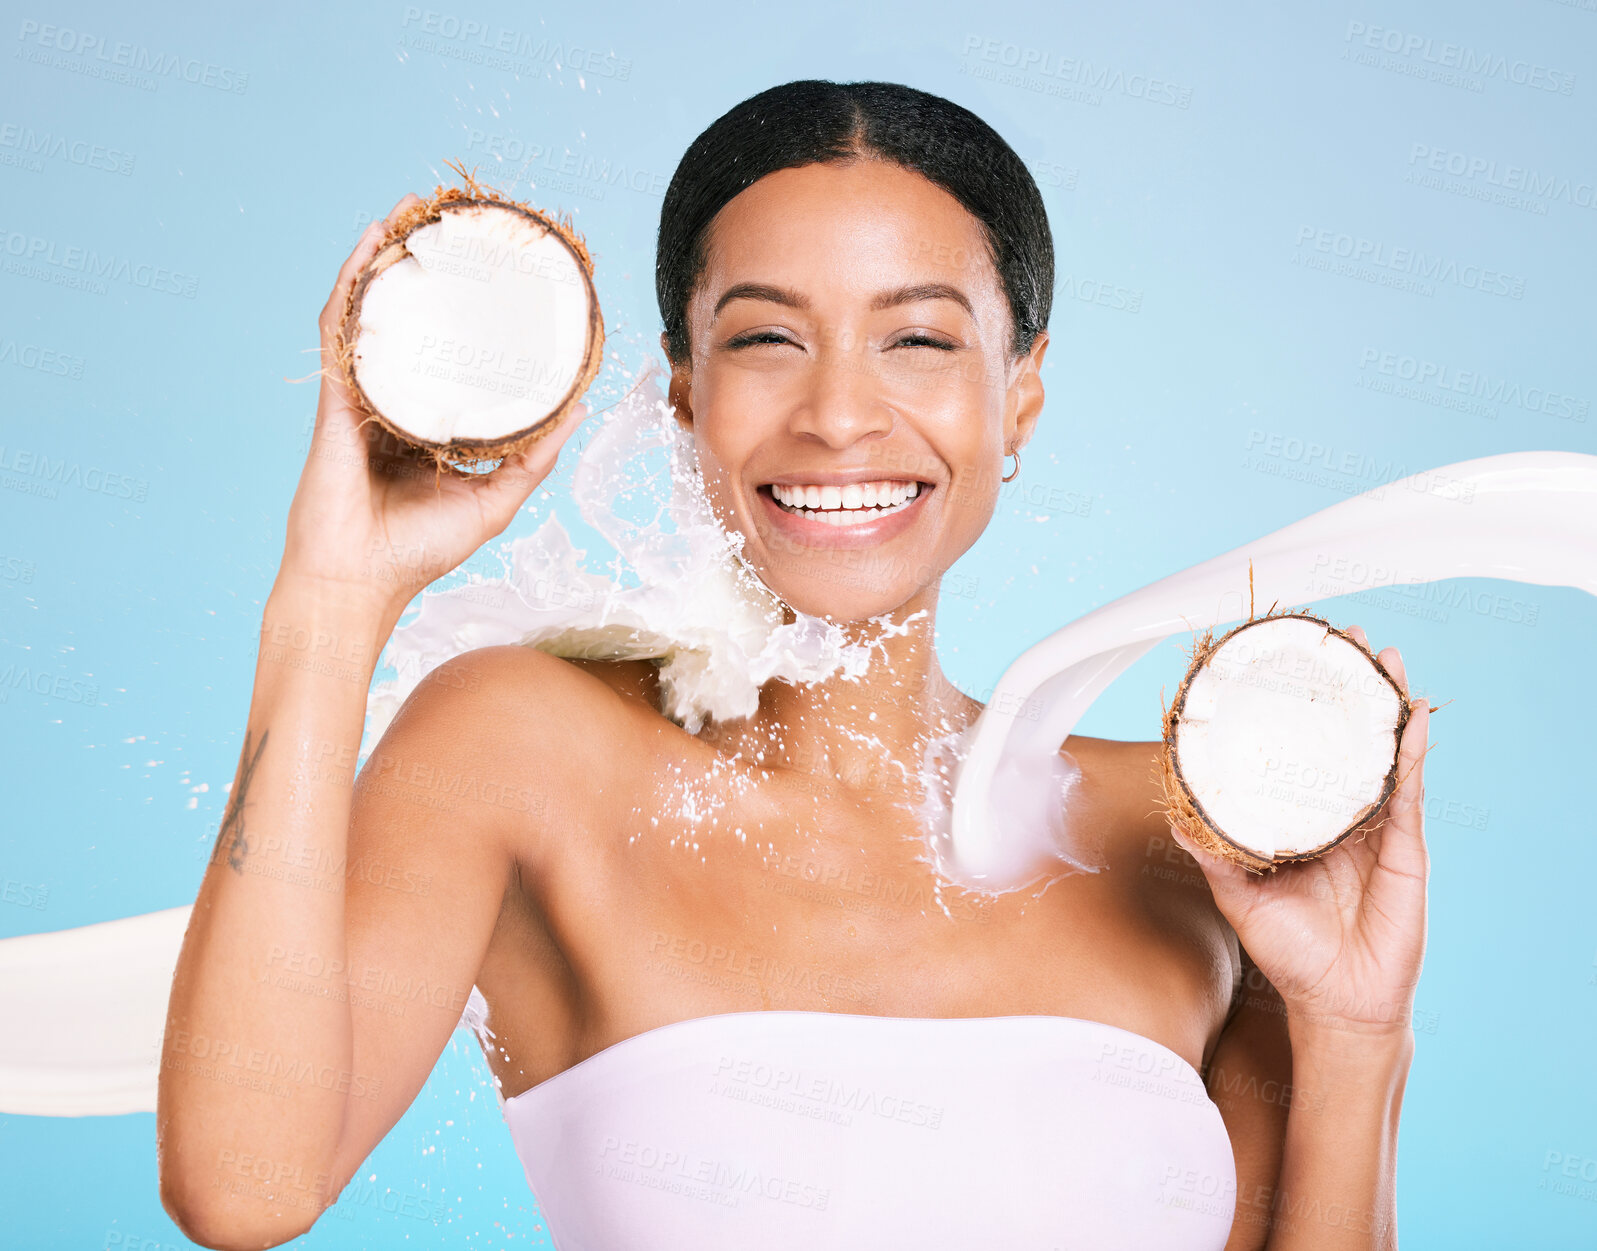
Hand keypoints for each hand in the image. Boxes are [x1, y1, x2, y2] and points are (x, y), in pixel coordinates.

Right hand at [278, 193, 589, 614]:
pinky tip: (375, 243)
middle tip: (459, 226)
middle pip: (415, 322)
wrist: (356, 582)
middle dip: (432, 271)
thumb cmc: (418, 551)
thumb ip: (532, 456)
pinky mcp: (336, 395)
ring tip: (414, 212)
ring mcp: (363, 394)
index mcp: (430, 424)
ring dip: (392, 259)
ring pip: (377, 312)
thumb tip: (578, 409)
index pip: (455, 356)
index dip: (474, 316)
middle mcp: (396, 401)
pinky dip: (356, 281)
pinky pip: (344, 326)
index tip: (506, 280)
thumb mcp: (494, 499)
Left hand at [1169, 627, 1431, 1037]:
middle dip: (1346, 690)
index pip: (1301, 753)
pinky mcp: (1406, 849)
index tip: (1290, 663)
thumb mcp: (1239, 897)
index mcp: (1304, 822)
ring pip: (1383, 754)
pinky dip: (1411, 752)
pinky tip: (1412, 715)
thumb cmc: (1292, 955)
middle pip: (1346, 740)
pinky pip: (1409, 791)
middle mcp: (1342, 817)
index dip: (1299, 711)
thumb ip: (1213, 855)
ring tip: (1383, 657)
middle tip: (1343, 637)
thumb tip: (1174, 815)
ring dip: (1384, 704)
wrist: (1339, 1005)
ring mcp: (1378, 830)